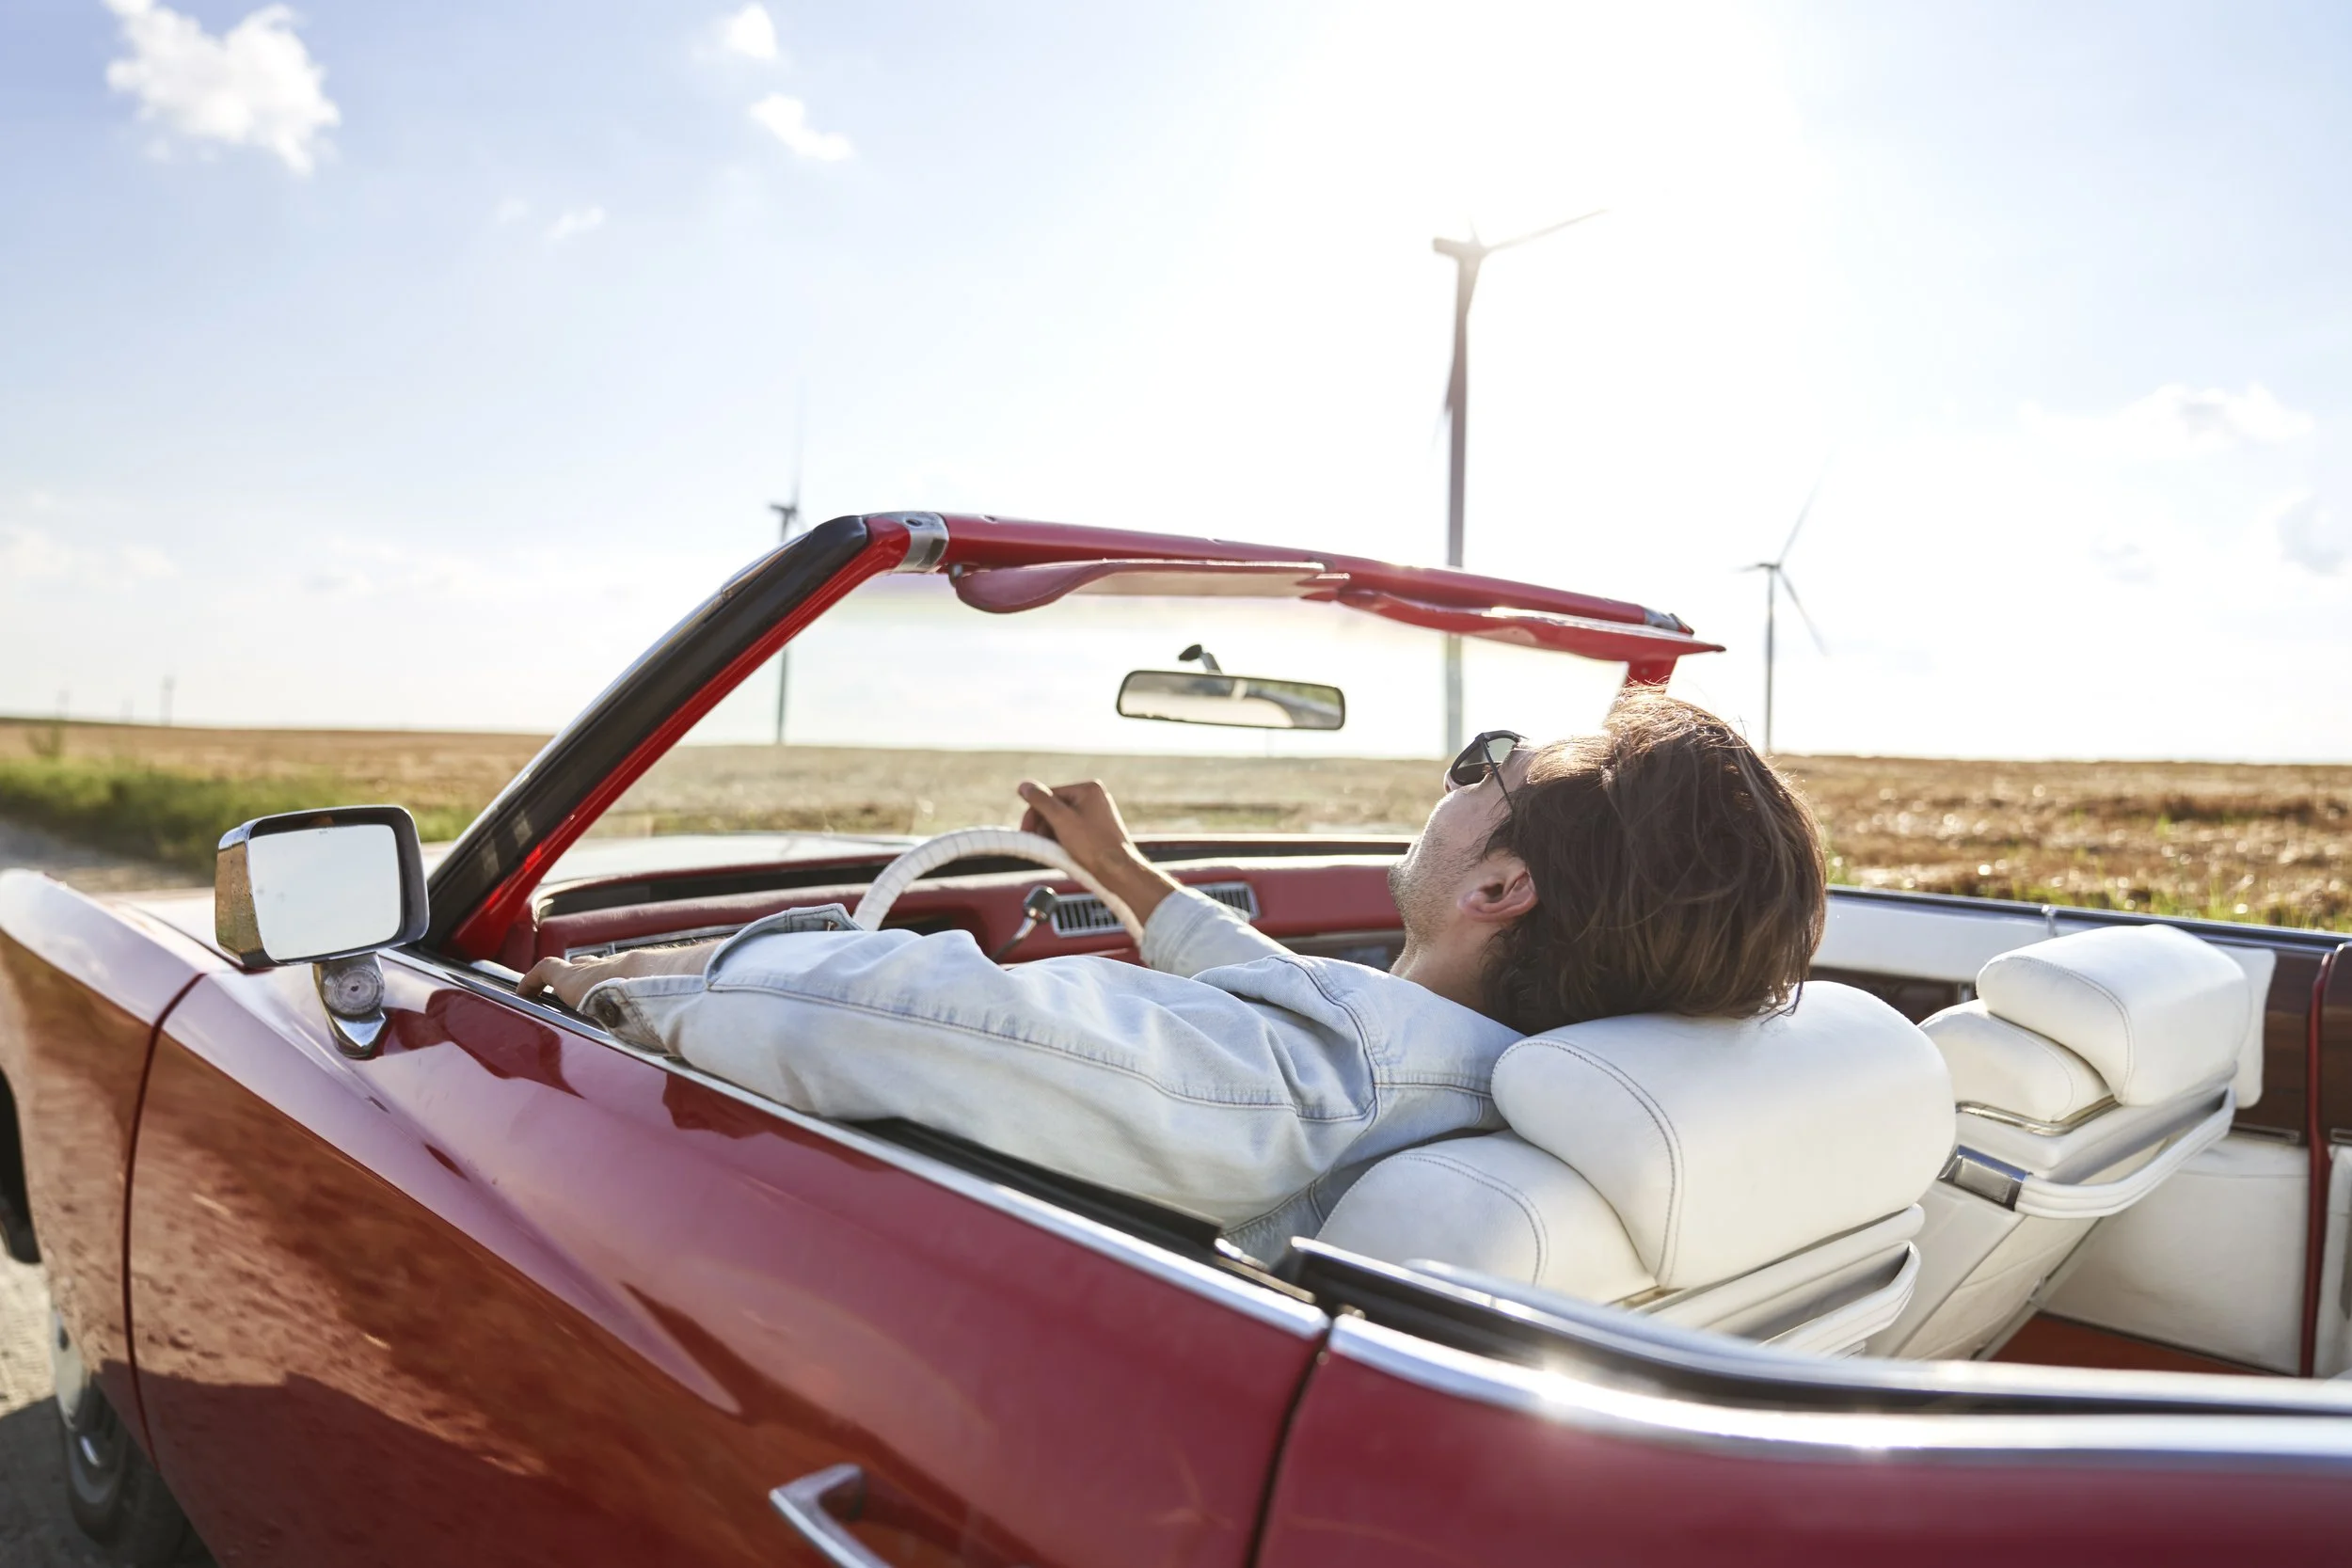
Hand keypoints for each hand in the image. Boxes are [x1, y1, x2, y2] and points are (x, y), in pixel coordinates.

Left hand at [518, 940, 719, 1010]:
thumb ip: (689, 1025)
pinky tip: (522, 993)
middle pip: (595, 965)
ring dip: (562, 979)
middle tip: (578, 985)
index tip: (612, 986)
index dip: (613, 978)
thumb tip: (724, 1048)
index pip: (624, 973)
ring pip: (572, 968)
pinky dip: (532, 980)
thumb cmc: (673, 999)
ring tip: (544, 993)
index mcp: (640, 978)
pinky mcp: (569, 976)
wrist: (653, 984)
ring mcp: (593, 970)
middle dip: (587, 972)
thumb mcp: (680, 1010)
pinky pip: (545, 971)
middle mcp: (616, 968)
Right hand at [1016, 778, 1179, 924]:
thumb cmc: (1094, 846)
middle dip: (1043, 826)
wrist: (1119, 872)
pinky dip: (1062, 841)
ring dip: (1051, 835)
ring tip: (1050, 850)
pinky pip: (1072, 831)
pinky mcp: (1097, 831)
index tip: (1026, 832)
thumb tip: (1024, 785)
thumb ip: (1041, 801)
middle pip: (1055, 808)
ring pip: (1062, 821)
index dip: (1034, 814)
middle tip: (1036, 843)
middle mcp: (1094, 798)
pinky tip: (1061, 853)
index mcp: (1088, 789)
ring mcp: (1097, 815)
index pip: (1049, 795)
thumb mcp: (1061, 820)